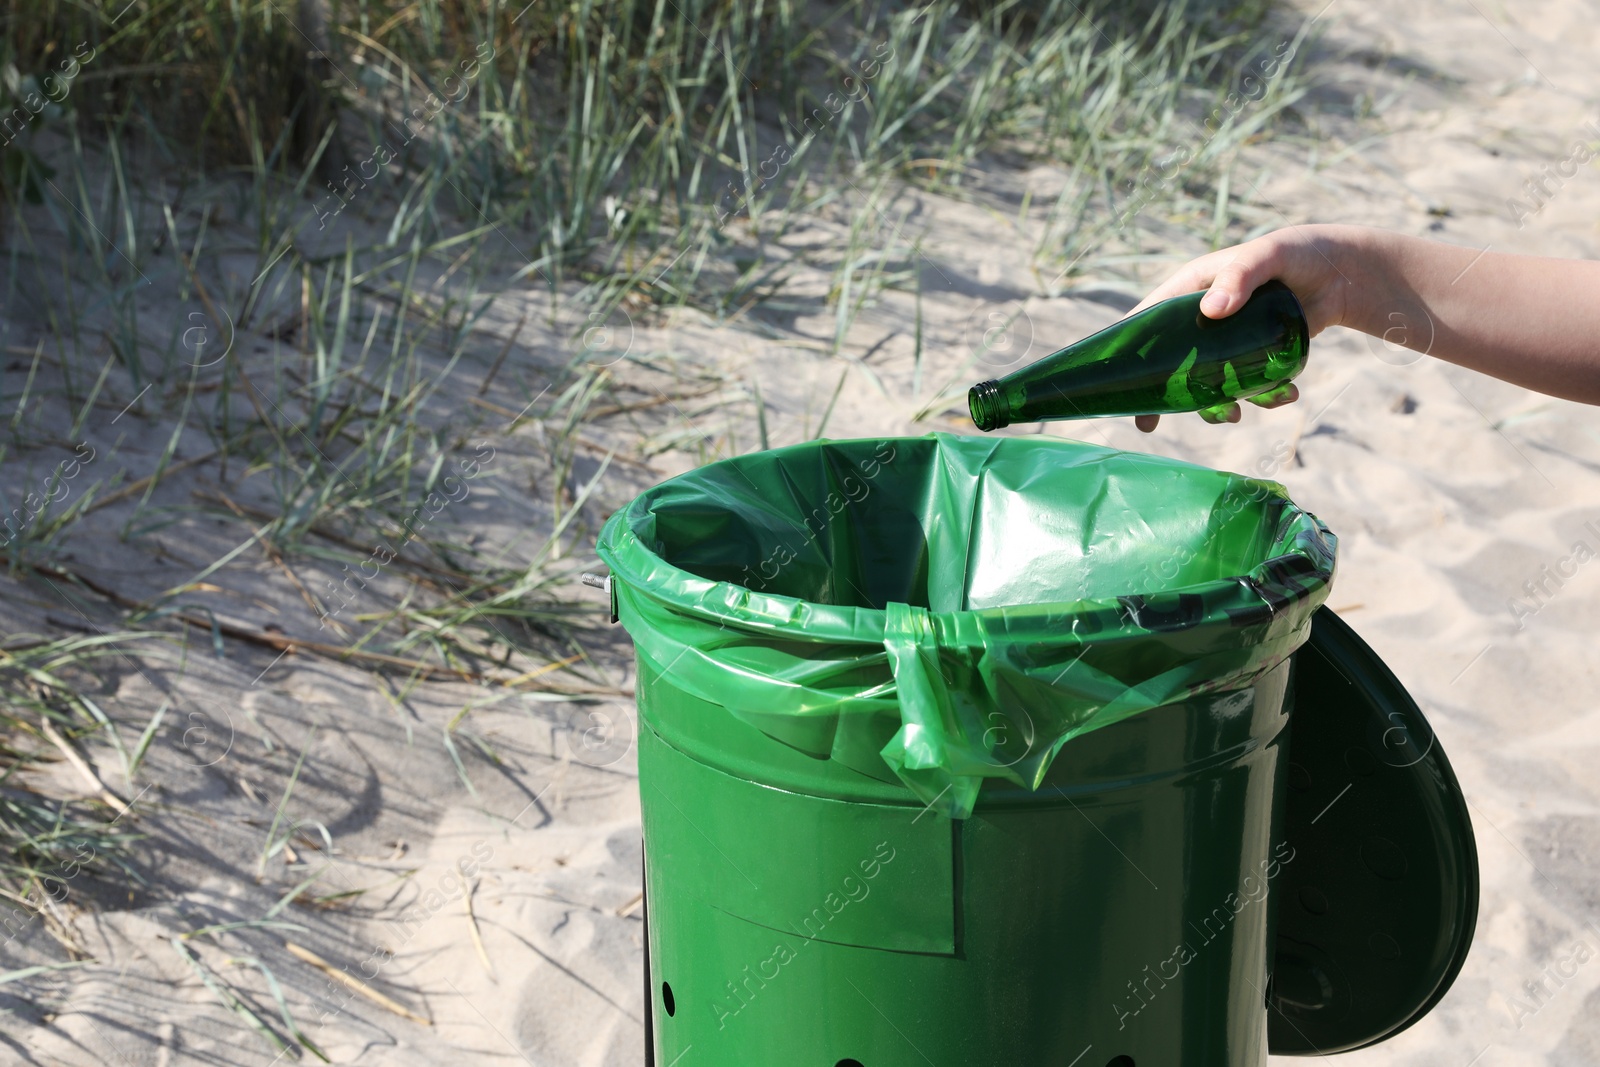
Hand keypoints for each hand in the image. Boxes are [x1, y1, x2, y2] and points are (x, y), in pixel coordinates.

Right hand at [1129, 224, 1361, 431]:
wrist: (1341, 273)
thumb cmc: (1297, 252)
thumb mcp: (1266, 256)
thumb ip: (1239, 277)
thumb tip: (1210, 311)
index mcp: (1191, 289)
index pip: (1147, 320)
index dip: (1127, 350)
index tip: (1114, 383)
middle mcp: (1202, 318)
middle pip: (1170, 361)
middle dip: (1164, 394)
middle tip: (1150, 424)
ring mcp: (1227, 341)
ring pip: (1208, 380)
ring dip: (1216, 404)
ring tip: (1235, 414)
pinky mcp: (1255, 355)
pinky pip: (1247, 384)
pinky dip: (1262, 397)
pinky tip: (1285, 396)